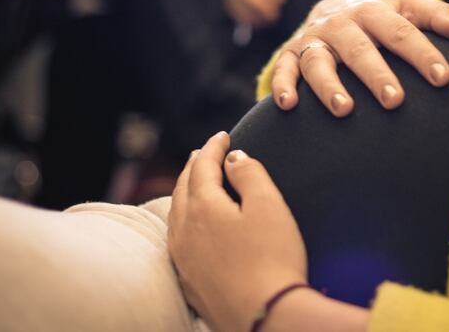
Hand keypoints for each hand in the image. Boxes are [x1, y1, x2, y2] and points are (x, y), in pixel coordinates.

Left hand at [168, 132, 307, 331]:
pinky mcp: (188, 280)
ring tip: (195, 182)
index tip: (223, 135)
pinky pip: (178, 238)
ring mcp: (183, 258)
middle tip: (204, 153)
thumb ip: (249, 173)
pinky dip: (184, 219)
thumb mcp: (269, 206)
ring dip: (185, 192)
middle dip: (194, 166)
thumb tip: (234, 158)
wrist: (265, 317)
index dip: (213, 147)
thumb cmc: (272, 259)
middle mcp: (184, 230)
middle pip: (183, 187)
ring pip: (176, 213)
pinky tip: (192, 225)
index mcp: (202, 207)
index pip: (202, 166)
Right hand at [271, 0, 448, 115]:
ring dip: (329, 85)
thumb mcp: (405, 9)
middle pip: (360, 48)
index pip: (402, 31)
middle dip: (376, 74)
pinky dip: (283, 85)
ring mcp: (315, 39)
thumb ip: (436, 15)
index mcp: (375, 11)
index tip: (443, 78)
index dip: (423, 54)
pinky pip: (284, 69)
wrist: (330, 7)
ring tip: (344, 109)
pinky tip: (289, 105)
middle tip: (395, 100)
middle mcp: (343, 24)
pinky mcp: (291, 54)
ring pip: (320, 61)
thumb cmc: (379, 19)